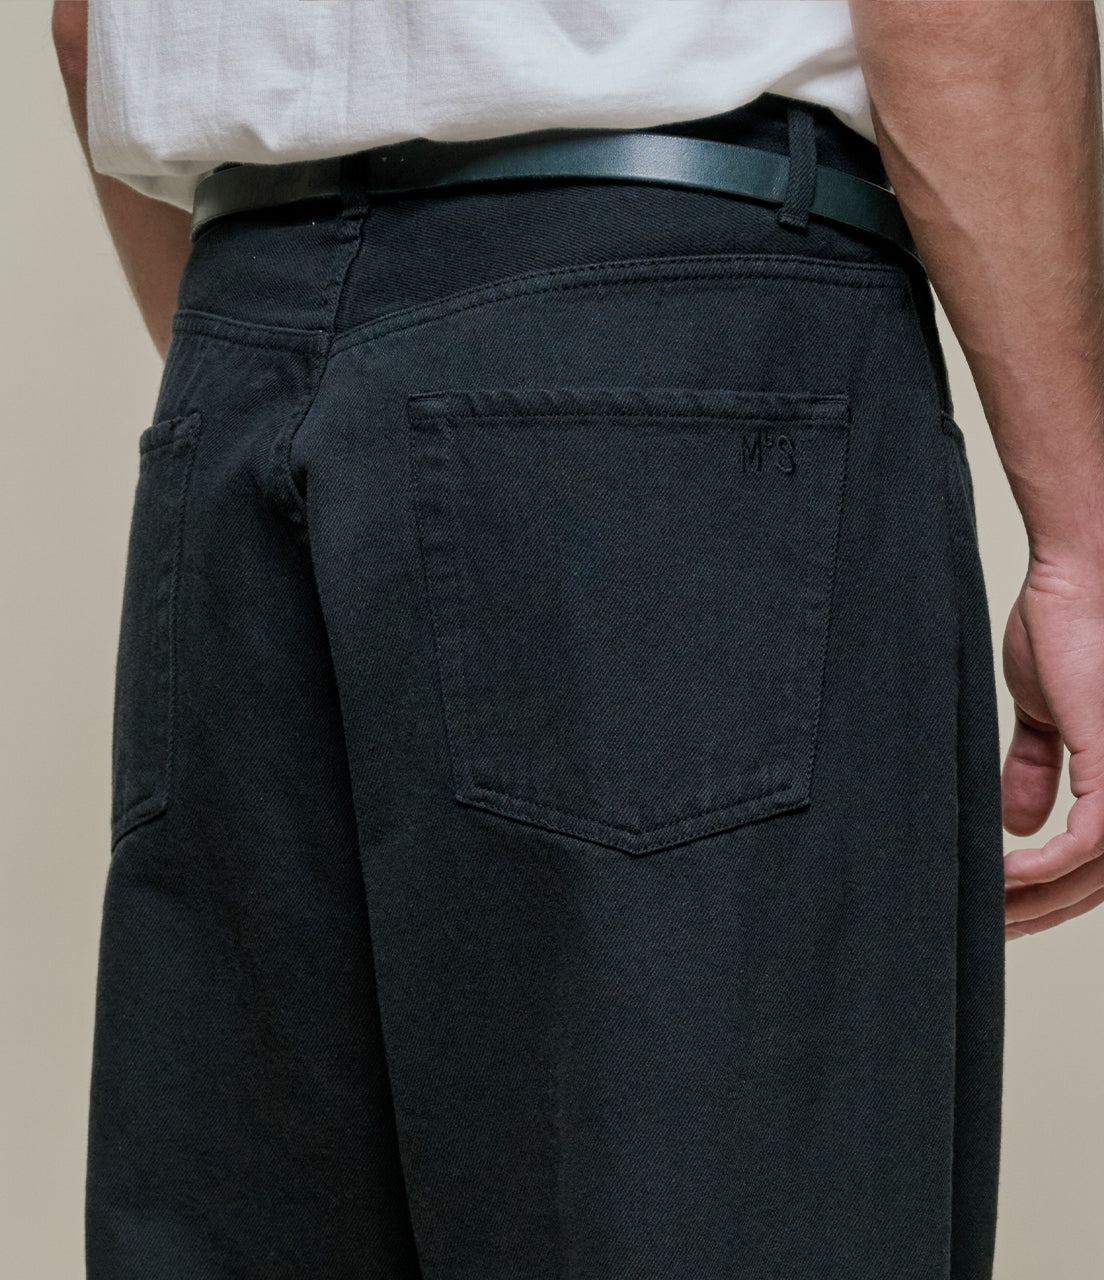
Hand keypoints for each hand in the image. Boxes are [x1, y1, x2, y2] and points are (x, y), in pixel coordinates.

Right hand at [1002, 554, 1103, 938]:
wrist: (1078, 575)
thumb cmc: (1066, 629)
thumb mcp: (1046, 714)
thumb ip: (1038, 768)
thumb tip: (1019, 824)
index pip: (1099, 861)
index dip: (1054, 894)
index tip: (1000, 908)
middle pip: (1100, 881)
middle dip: (1042, 911)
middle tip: (986, 926)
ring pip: (1096, 873)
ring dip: (1036, 900)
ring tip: (984, 907)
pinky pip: (1089, 843)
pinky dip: (1044, 869)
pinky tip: (1003, 877)